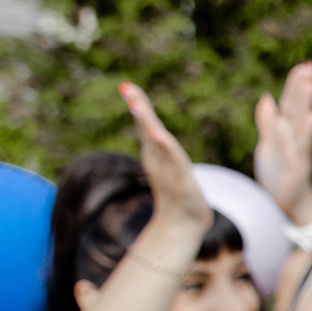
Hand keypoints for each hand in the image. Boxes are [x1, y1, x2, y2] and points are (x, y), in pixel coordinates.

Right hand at [116, 83, 208, 230]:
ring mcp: (168, 171)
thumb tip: (153, 133)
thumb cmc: (178, 194)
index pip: (146, 125)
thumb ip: (162, 150)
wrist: (184, 225)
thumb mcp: (169, 167)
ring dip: (148, 124)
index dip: (138, 106)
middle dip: (139, 109)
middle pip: (147, 129)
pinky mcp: (182, 182)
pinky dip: (165, 148)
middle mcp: (158, 160)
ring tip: (137, 106)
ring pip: (158, 144)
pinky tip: (158, 135)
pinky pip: (173, 162)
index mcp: (156, 153)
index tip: (127, 85)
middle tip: (127, 89)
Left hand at [253, 61, 311, 219]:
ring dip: (305, 103)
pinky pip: (297, 148)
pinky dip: (300, 132)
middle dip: (303, 88)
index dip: (295, 84)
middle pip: (297, 109)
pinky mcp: (296, 168)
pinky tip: (310, 118)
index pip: (290, 104)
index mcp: (285, 132)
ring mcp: (297, 153)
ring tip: (310, 83)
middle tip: (311, 67)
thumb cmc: (279, 176)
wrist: (288, 206)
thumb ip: (267, 122)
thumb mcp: (267, 147)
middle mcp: (294, 139)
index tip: (306, 65)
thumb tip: (266, 96)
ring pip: (300, 124)